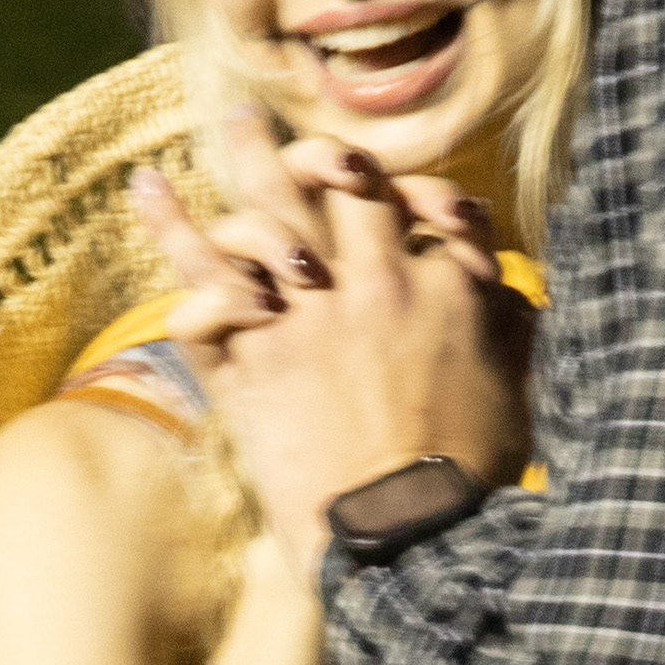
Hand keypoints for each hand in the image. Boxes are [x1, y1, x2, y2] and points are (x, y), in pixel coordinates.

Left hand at [137, 129, 527, 551]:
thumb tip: (517, 298)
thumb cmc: (469, 483)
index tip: (401, 195)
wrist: (406, 542)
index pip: (431, 205)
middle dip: (319, 150)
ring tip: (232, 123)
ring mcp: (312, 315)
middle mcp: (379, 284)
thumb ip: (513, 333)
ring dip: (247, 157)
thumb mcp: (518, 395)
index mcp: (449, 290)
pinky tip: (146, 188)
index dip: (418, 193)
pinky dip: (170, 230)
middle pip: (347, 182)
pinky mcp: (253, 355)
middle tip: (296, 127)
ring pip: (272, 210)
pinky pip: (204, 275)